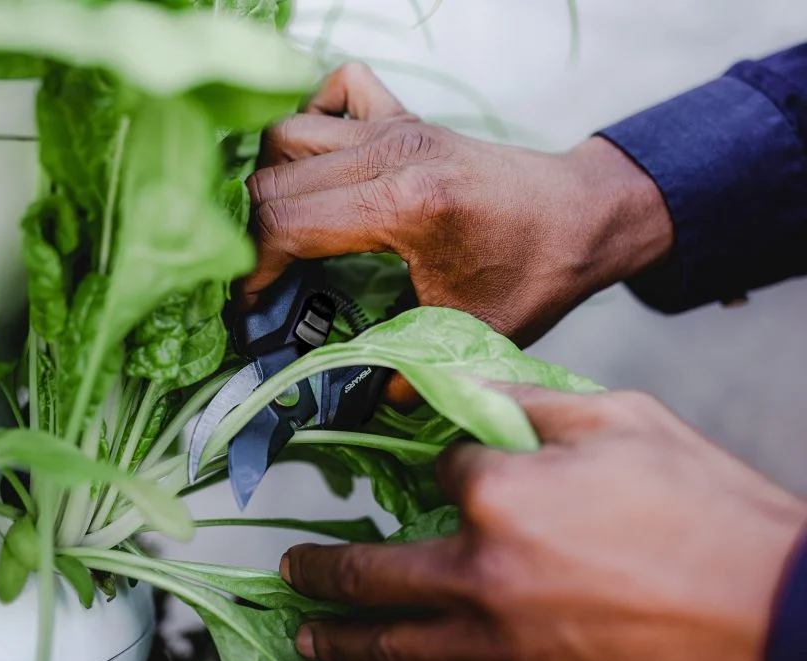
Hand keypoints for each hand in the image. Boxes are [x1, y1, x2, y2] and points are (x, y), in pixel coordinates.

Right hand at [243, 63, 673, 348]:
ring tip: (279, 227)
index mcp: (403, 204)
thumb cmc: (536, 272)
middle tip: (257, 276)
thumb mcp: (469, 332)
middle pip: (272, 179)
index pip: (285, 224)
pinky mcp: (406, 116)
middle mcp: (390, 152)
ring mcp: (396, 126)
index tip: (251, 305)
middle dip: (248, 233)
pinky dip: (314, 119)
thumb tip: (349, 397)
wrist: (586, 216)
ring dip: (271, 179)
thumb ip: (402, 367)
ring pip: (289, 133)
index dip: (252, 270)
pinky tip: (322, 163)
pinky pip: (337, 90)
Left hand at [279, 384, 806, 660]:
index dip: (446, 467)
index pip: (439, 475)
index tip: (455, 470)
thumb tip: (474, 394)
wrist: (779, 617)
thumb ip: (533, 405)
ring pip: (397, 652)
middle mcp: (481, 576)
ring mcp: (501, 647)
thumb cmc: (708, 515)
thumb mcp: (622, 423)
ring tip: (310, 638)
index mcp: (498, 495)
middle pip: (374, 575)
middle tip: (292, 572)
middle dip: (324, 573)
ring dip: (345, 644)